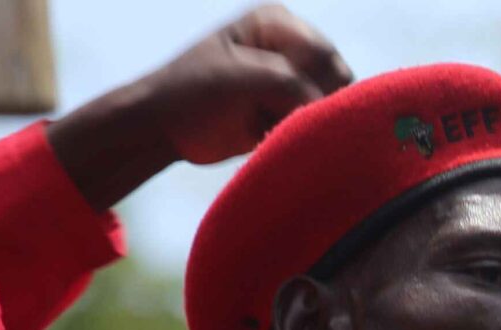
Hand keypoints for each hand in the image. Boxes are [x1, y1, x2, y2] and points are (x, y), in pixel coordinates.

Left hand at [137, 7, 351, 165]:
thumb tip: (331, 113)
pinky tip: (264, 133)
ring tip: (264, 123)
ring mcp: (293, 80)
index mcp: (278, 22)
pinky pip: (316, 128)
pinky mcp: (289, 110)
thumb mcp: (241, 78)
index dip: (313, 86)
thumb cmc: (193, 92)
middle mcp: (291, 47)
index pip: (325, 57)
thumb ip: (290, 84)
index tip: (277, 104)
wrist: (164, 128)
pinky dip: (296, 136)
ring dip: (302, 123)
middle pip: (336, 82)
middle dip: (311, 105)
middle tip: (269, 114)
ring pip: (330, 108)